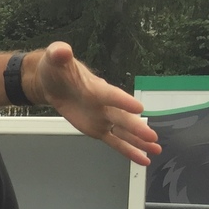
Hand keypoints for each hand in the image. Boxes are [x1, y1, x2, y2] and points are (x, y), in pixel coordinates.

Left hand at [32, 42, 159, 165]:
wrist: (52, 82)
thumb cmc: (57, 68)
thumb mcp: (55, 58)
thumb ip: (60, 54)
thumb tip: (61, 50)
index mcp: (96, 88)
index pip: (111, 95)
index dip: (123, 101)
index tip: (139, 108)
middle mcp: (104, 104)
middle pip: (121, 117)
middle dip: (136, 127)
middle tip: (152, 137)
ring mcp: (103, 118)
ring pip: (123, 132)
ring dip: (138, 142)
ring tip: (156, 151)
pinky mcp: (97, 129)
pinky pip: (114, 141)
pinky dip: (127, 150)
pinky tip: (142, 159)